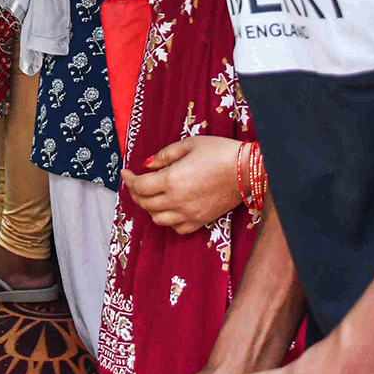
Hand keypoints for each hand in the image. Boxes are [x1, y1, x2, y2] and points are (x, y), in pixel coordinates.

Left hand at [122, 135, 243, 234]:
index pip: (139, 186)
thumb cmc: (218, 153)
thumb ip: (164, 155)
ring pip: (158, 219)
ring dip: (150, 207)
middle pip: (145, 203)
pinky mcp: (202, 221)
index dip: (129, 179)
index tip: (125, 172)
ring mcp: (189, 214)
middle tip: (135, 182)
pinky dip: (168, 221)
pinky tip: (170, 209)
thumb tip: (147, 165)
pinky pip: (177, 228)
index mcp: (171, 180)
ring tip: (151, 195)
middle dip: (135, 192)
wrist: (247, 170)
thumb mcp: (188, 144)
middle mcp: (177, 201)